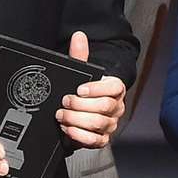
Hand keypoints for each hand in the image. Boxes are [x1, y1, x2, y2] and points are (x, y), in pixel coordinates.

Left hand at [55, 31, 127, 147]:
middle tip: (65, 102)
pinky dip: (80, 136)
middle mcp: (115, 107)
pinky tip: (68, 129)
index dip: (97, 89)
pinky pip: (96, 140)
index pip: (114, 88)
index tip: (79, 89)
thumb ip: (80, 56)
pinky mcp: (102, 139)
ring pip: (99, 123)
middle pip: (105, 107)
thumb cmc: (83, 92)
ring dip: (77, 119)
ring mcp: (110, 124)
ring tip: (62, 115)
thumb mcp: (80, 74)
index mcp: (115, 89)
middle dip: (81, 105)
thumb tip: (78, 36)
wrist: (80, 113)